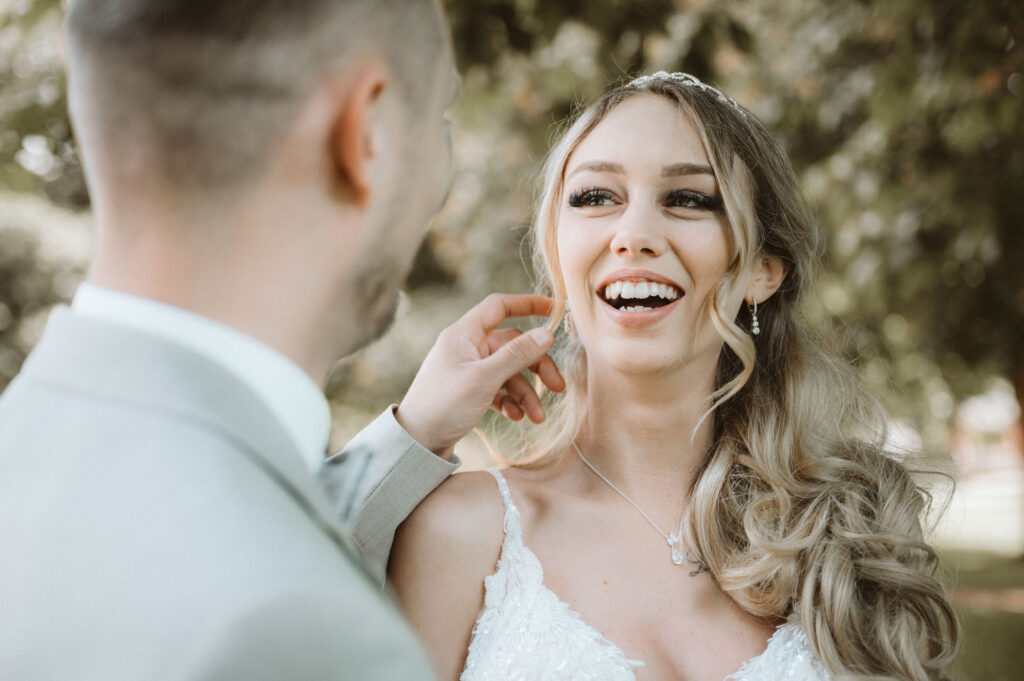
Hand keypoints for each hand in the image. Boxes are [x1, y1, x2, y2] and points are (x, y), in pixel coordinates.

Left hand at [396, 293, 565, 457]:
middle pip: (511, 345)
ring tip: (537, 417)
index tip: (554, 310)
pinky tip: (516, 417)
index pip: (499, 306)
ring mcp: (467, 370)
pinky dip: (510, 401)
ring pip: (508, 371)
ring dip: (526, 392)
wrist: (415, 444)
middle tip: (558, 387)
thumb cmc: (443, 406)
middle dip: (536, 366)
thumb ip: (516, 354)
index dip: (527, 304)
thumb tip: (547, 334)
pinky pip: (497, 389)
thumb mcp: (484, 379)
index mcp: (463, 334)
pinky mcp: (468, 392)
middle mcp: (465, 348)